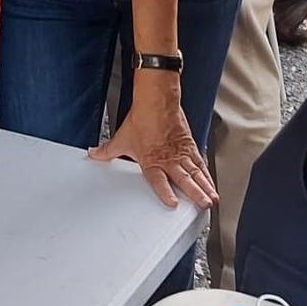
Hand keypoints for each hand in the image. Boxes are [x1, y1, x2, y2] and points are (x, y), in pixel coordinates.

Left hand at [91, 77, 216, 208]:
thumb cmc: (142, 119)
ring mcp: (181, 153)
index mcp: (151, 160)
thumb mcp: (122, 139)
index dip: (166, 193)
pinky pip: (199, 162)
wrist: (156, 101)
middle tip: (203, 204)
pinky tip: (210, 182)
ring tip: (212, 198)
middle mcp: (169, 159)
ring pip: (195, 172)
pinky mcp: (189, 146)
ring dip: (205, 186)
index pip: (159, 180)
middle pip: (184, 179)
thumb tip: (94, 154)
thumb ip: (108, 151)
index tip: (173, 204)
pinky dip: (206, 173)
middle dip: (195, 193)